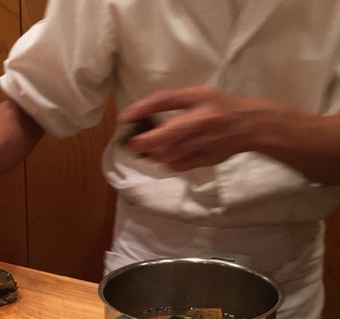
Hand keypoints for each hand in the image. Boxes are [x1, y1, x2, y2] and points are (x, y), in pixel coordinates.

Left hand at [118, 86, 293, 171]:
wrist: (250, 126)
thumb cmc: (219, 107)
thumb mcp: (197, 96)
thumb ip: (171, 103)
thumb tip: (139, 114)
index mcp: (200, 99)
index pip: (167, 100)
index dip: (143, 108)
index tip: (124, 117)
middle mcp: (202, 120)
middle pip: (167, 135)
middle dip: (145, 142)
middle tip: (132, 145)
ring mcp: (205, 142)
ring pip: (170, 154)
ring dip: (154, 154)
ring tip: (148, 151)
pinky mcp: (206, 159)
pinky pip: (178, 165)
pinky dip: (168, 162)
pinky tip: (167, 157)